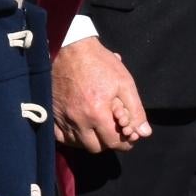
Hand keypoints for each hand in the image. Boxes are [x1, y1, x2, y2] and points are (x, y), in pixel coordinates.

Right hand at [52, 36, 149, 153]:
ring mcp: (62, 117)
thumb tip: (144, 132)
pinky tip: (79, 129)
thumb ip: (135, 110)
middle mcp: (78, 120)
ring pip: (77, 144)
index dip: (125, 142)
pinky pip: (60, 136)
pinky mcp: (52, 113)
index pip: (113, 143)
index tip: (128, 136)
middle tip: (113, 131)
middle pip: (95, 148)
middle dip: (107, 143)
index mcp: (97, 113)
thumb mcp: (124, 82)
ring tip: (97, 129)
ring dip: (90, 140)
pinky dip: (70, 137)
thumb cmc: (99, 63)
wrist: (69, 48)